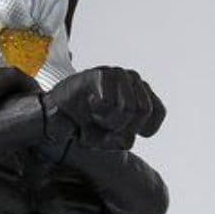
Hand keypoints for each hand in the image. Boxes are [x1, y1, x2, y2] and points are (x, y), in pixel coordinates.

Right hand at [43, 66, 165, 149]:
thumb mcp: (108, 140)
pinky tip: (89, 104)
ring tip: (95, 114)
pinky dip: (98, 113)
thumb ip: (124, 140)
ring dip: (108, 121)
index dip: (143, 129)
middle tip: (104, 124)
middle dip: (123, 127)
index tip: (123, 131)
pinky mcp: (101, 74)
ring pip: (128, 109)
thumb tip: (128, 138)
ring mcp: (118, 73)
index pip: (158, 112)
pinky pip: (110, 104)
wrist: (55, 114)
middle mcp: (132, 78)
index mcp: (140, 91)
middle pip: (143, 112)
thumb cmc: (85, 125)